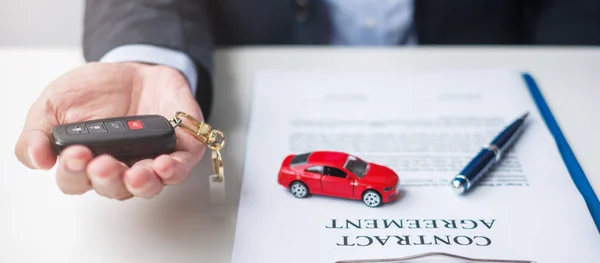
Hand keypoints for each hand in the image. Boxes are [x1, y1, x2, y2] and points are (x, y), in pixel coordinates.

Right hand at [14, 62, 205, 199]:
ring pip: (148, 186)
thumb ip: (39, 131)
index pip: (77, 181)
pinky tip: (164, 164)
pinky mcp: (180, 151)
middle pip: (113, 189)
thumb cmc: (97, 90)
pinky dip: (173, 171)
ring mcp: (150, 161)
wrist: (136, 69)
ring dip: (142, 183)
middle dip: (107, 178)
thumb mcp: (56, 103)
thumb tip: (37, 159)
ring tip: (136, 173)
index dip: (74, 173)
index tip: (75, 154)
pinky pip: (180, 169)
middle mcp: (120, 168)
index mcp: (87, 162)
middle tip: (102, 162)